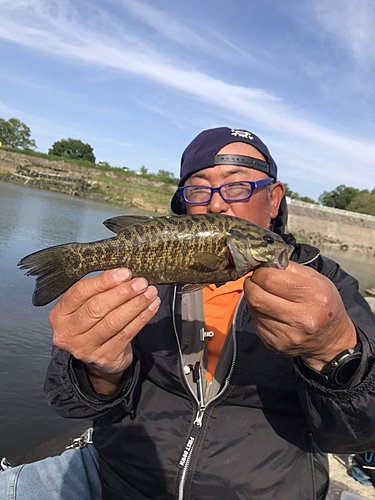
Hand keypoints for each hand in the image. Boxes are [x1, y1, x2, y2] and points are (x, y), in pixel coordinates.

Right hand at [49, 268, 159, 392]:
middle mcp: (67, 333)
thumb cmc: (92, 323)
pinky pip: (127, 334)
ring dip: (135, 304)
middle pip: (96, 308)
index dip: (104, 281)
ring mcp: (85, 348)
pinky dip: (142, 318)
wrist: (97, 358)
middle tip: (141, 283)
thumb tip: (124, 274)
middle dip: (122, 293)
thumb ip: (98, 290)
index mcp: (59, 314)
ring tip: (150, 293)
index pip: (80, 292)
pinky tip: (152, 306)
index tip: (125, 273)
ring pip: (113, 322)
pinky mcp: (105, 357)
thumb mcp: (85, 306)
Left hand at [244, 261, 357, 370]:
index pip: (270, 279)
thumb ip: (291, 267)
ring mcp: (287, 335)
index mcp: (314, 297)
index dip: (261, 271)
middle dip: (252, 284)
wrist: (331, 340)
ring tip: (264, 294)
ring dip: (253, 298)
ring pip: (253, 309)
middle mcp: (301, 319)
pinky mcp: (275, 344)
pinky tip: (268, 309)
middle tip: (256, 280)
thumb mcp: (317, 279)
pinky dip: (257, 312)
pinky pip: (256, 322)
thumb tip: (266, 261)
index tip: (262, 270)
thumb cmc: (324, 305)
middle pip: (256, 296)